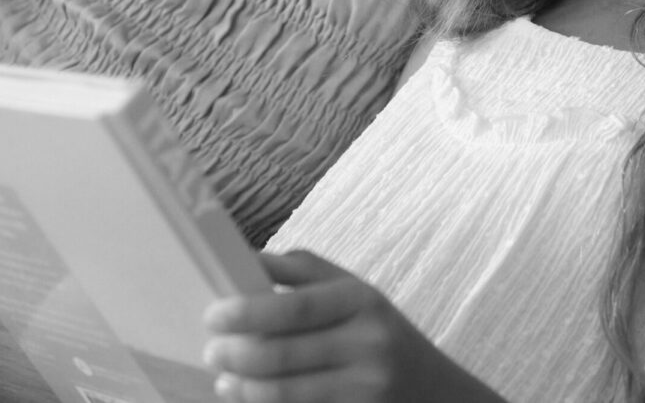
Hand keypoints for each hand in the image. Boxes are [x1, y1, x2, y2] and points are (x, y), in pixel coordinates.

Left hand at [204, 251, 501, 402]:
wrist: (433, 389)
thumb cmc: (378, 331)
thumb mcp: (353, 290)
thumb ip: (302, 271)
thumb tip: (245, 257)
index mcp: (363, 301)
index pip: (297, 307)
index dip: (249, 312)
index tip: (213, 314)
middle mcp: (368, 344)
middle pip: (285, 354)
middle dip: (237, 356)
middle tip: (211, 352)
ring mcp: (366, 389)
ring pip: (287, 393)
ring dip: (245, 388)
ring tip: (224, 380)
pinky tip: (250, 399)